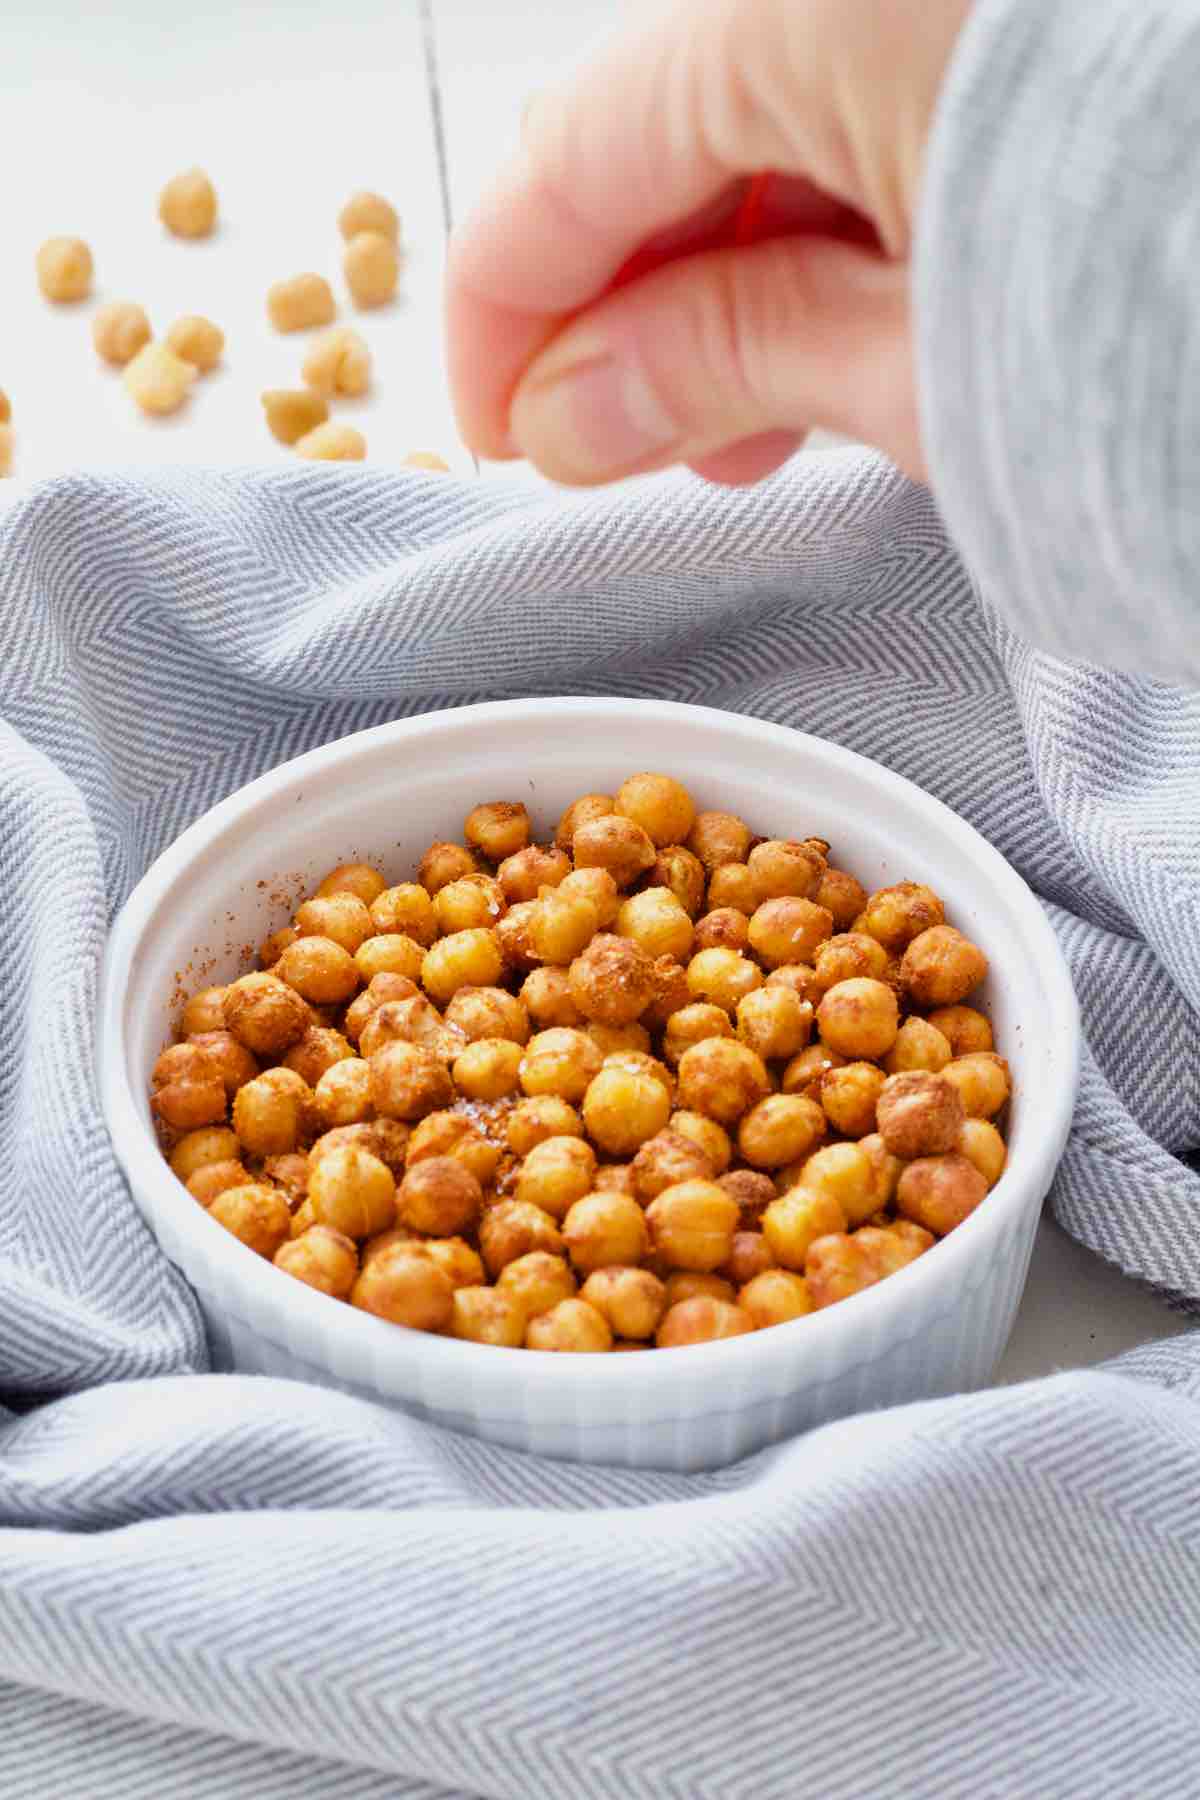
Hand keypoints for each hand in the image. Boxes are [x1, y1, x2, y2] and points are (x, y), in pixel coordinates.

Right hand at [445, 0, 967, 486]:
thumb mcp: (919, 364)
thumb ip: (725, 359)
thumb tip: (568, 412)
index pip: (572, 153)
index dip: (503, 312)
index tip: (502, 435)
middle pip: (670, 125)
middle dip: (638, 302)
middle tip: (642, 451)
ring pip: (776, 109)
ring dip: (746, 270)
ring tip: (766, 417)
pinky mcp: (1017, 22)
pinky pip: (883, 92)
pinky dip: (850, 212)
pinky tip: (868, 330)